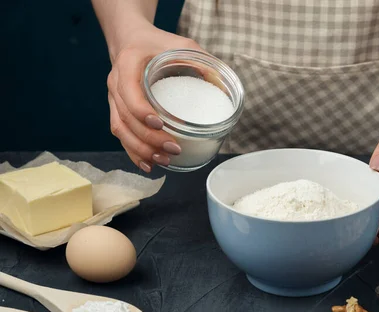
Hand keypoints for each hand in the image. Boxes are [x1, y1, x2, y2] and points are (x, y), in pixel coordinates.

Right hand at [107, 23, 203, 171]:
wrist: (130, 39)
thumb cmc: (158, 44)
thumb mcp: (181, 44)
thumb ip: (202, 60)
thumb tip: (223, 84)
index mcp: (128, 64)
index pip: (129, 92)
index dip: (141, 111)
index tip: (160, 124)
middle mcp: (116, 83)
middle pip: (125, 117)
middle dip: (148, 138)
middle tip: (173, 148)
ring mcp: (114, 99)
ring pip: (120, 130)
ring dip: (140, 149)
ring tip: (163, 160)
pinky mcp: (117, 110)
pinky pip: (120, 135)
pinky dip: (133, 152)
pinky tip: (148, 164)